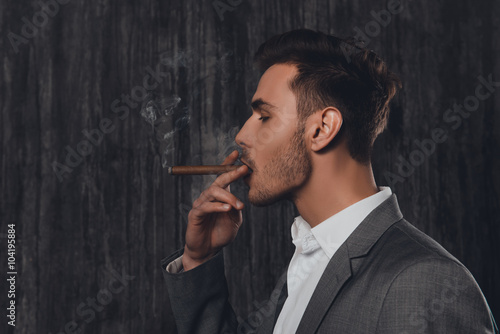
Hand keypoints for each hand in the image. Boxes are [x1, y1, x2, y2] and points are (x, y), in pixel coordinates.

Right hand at [182, 150, 248, 270]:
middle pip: (219, 180)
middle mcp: (209, 196)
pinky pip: (206, 206)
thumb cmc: (220, 233)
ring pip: (213, 192)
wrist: (208, 251)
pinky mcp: (195, 214)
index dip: (228, 164)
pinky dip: (217, 206)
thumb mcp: (234, 220)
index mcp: (220, 196)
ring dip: (228, 197)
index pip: (222, 176)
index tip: (236, 154)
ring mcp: (201, 204)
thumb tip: (238, 200)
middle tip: (243, 170)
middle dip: (231, 174)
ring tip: (238, 205)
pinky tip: (226, 209)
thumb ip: (236, 208)